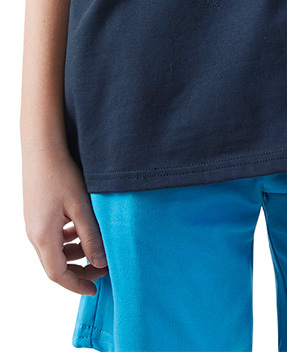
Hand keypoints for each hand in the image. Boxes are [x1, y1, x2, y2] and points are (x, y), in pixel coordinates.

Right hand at [23, 144, 106, 294]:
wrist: (42, 149)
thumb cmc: (61, 174)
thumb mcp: (81, 206)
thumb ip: (91, 236)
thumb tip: (100, 262)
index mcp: (44, 237)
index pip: (58, 275)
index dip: (77, 284)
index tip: (95, 288)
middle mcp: (34, 235)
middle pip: (55, 265)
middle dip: (78, 271)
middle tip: (102, 269)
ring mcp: (33, 225)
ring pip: (54, 250)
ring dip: (74, 254)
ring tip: (96, 248)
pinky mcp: (37, 215)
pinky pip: (52, 236)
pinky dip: (68, 239)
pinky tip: (82, 229)